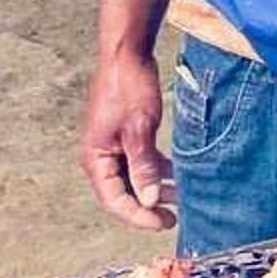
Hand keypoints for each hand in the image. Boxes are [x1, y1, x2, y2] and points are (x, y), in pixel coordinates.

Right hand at [80, 50, 175, 230]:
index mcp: (95, 158)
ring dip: (154, 189)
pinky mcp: (125, 136)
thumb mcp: (140, 129)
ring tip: (181, 198)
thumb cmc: (129, 87)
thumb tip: (148, 200)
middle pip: (122, 193)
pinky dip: (156, 170)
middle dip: (147, 207)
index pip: (114, 200)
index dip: (137, 216)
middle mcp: (100, 156)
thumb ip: (143, 166)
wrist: (127, 53)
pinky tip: (177, 175)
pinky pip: (139, 162)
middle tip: (173, 218)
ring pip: (133, 178)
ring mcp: (112, 146)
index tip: (162, 223)